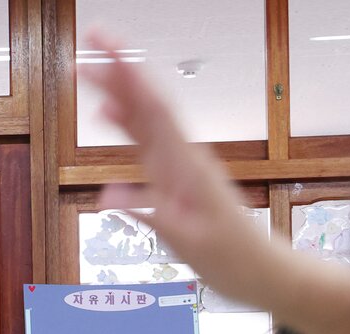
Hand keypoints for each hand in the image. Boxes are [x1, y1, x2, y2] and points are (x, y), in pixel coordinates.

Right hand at [81, 30, 280, 305]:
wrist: (262, 271)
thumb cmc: (231, 259)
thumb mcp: (187, 243)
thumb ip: (149, 213)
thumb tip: (107, 195)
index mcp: (185, 166)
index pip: (153, 109)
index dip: (128, 75)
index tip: (105, 49)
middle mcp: (182, 157)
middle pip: (145, 105)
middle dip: (117, 73)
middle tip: (87, 46)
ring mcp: (179, 166)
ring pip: (144, 119)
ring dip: (117, 92)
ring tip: (88, 72)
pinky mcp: (176, 179)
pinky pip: (146, 142)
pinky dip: (125, 124)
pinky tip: (108, 116)